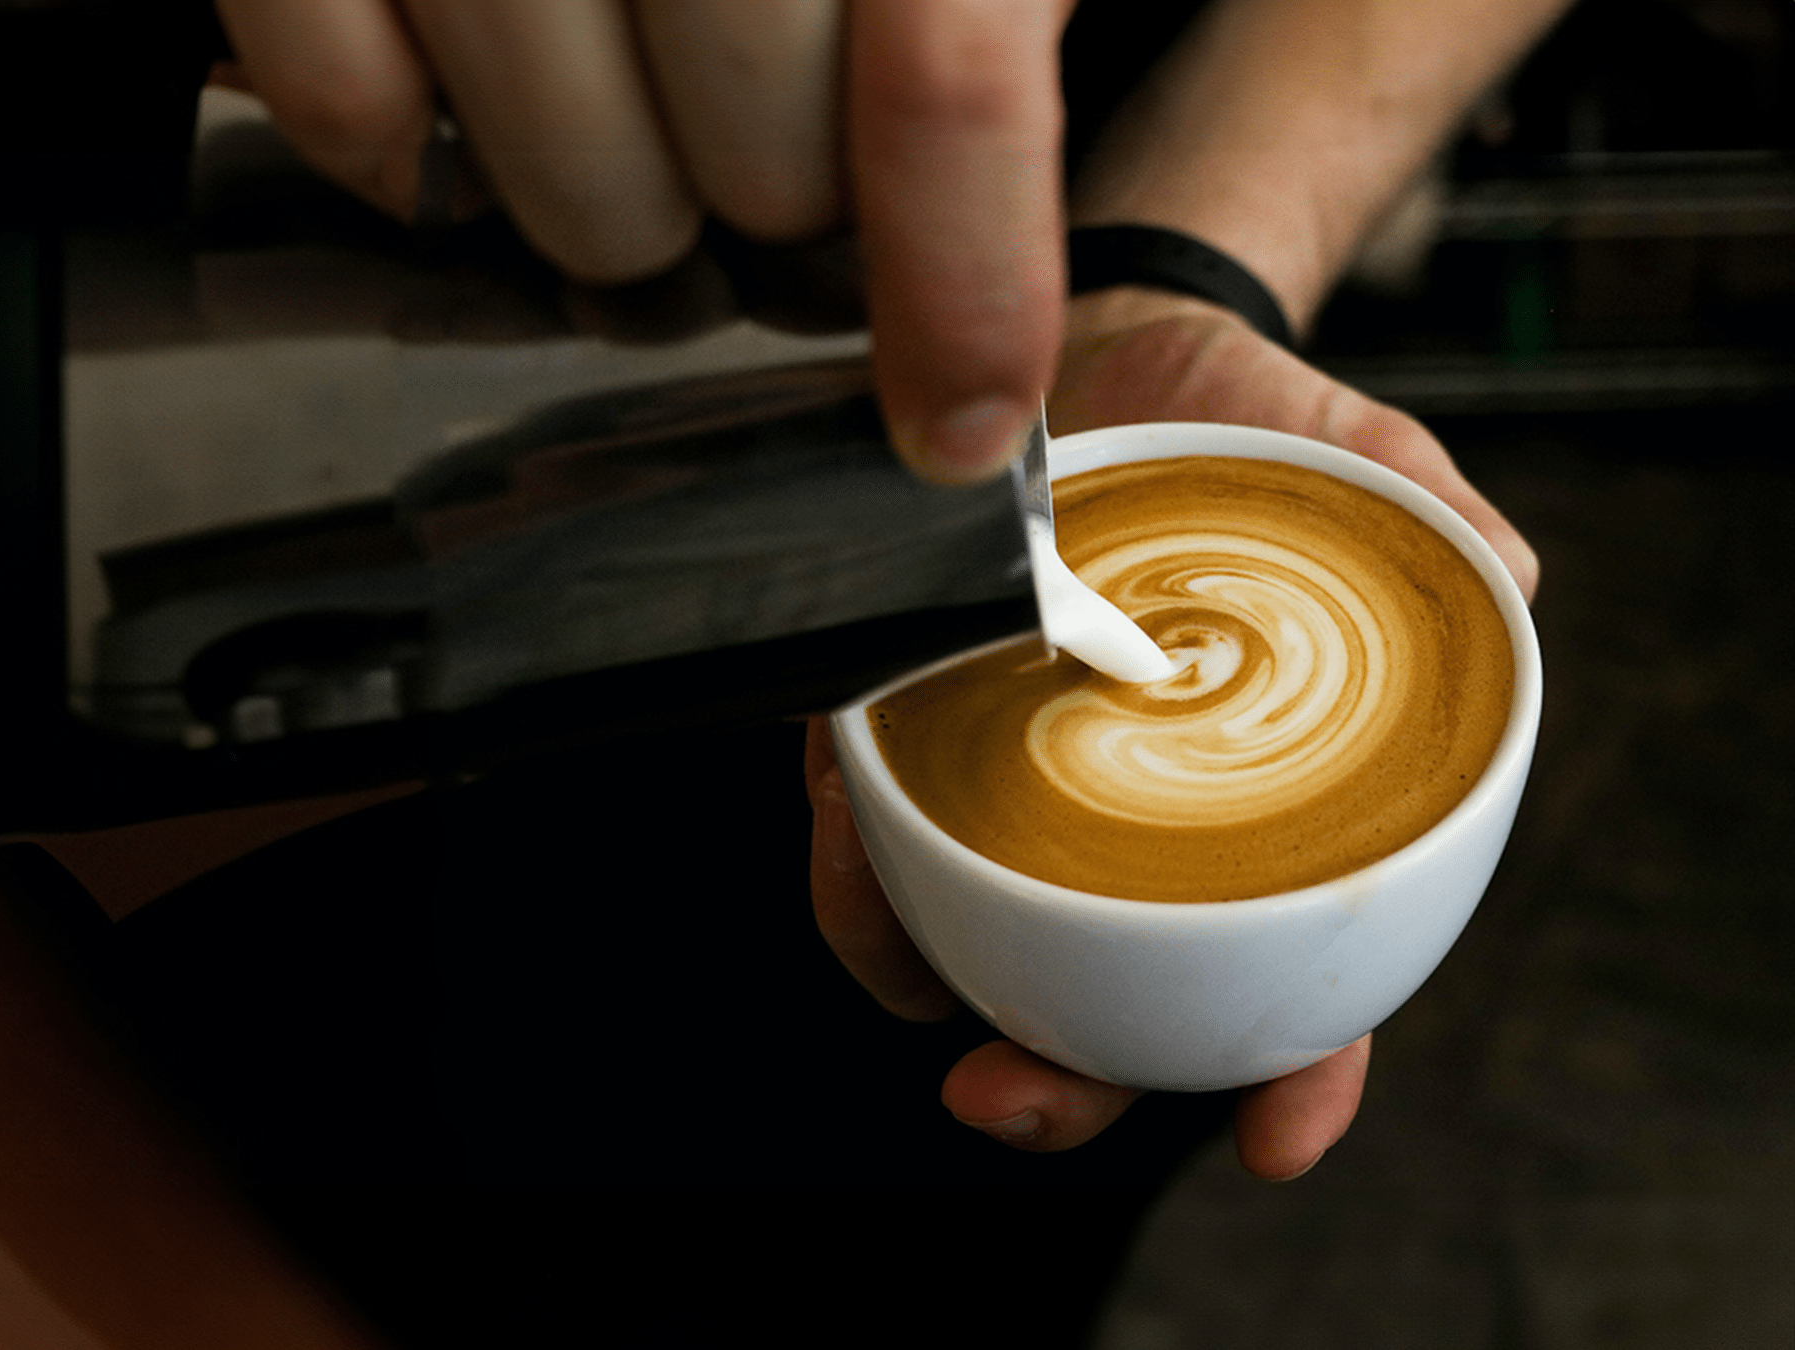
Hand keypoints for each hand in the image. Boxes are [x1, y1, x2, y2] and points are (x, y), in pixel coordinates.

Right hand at [214, 0, 1069, 482]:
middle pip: (751, 129)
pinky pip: (342, 77)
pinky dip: (388, 144)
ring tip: (627, 158)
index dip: (962, 273)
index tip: (959, 407)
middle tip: (780, 187)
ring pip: (554, 144)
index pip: (941, 63)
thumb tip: (1107, 207)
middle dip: (780, 203)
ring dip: (605, 203)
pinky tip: (445, 130)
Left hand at [803, 287, 1540, 1180]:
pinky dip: (851, 849)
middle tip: (1003, 1092)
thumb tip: (1510, 581)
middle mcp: (1121, 832)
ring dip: (921, 976)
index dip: (1295, 1077)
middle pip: (1097, 1011)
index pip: (1295, 994)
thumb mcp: (1362, 463)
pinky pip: (862, 830)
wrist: (1117, 342)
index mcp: (1257, 823)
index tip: (1277, 1137)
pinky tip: (845, 810)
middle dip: (1051, 1081)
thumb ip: (1436, 527)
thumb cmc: (1253, 427)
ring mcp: (1001, 791)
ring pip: (956, 945)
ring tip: (902, 943)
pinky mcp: (898, 731)